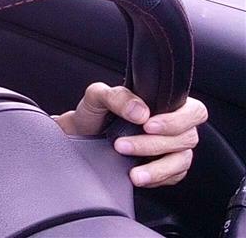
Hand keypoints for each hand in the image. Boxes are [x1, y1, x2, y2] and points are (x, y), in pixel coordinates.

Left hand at [54, 82, 207, 187]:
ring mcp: (172, 149)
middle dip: (155, 144)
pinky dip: (156, 179)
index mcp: (166, 104)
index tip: (147, 125)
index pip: (194, 111)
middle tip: (122, 145)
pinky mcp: (167, 169)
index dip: (176, 120)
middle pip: (187, 138)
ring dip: (157, 168)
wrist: (82, 136)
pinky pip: (173, 177)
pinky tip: (136, 176)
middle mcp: (174, 127)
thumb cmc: (95, 113)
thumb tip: (141, 112)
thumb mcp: (98, 97)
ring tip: (132, 173)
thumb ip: (118, 96)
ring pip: (182, 161)